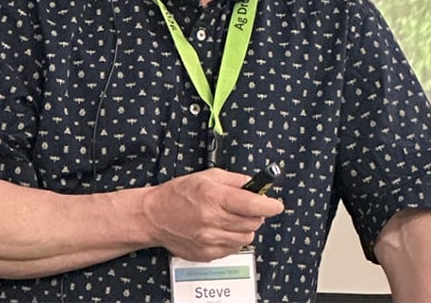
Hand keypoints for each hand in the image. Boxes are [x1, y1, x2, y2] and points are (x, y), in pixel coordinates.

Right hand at [141, 168, 284, 261]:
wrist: (154, 216)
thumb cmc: (180, 193)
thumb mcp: (209, 176)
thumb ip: (236, 180)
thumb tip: (257, 185)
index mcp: (214, 197)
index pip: (252, 205)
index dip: (270, 205)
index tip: (276, 205)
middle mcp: (212, 220)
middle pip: (253, 222)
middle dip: (258, 214)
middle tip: (249, 207)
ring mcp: (209, 240)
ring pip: (246, 237)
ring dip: (246, 227)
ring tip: (233, 218)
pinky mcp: (206, 254)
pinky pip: (233, 248)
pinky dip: (234, 238)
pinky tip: (222, 229)